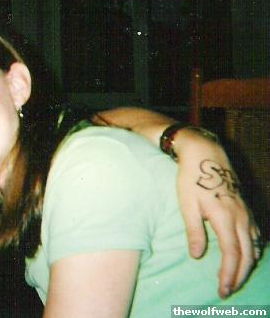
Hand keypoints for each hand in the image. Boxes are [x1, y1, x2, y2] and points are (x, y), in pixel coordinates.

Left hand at [174, 129, 260, 297]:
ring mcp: (246, 212)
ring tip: (236, 278)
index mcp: (226, 218)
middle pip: (247, 255)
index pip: (232, 255)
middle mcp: (241, 217)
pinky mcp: (246, 208)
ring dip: (248, 265)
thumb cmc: (191, 177)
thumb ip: (194, 231)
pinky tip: (246, 256)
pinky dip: (253, 250)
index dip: (229, 275)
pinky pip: (255, 235)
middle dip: (239, 276)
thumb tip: (197, 256)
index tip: (222, 290)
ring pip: (254, 246)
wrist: (205, 152)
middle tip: (228, 291)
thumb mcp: (186, 204)